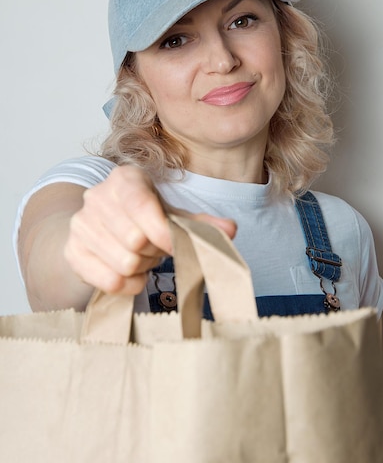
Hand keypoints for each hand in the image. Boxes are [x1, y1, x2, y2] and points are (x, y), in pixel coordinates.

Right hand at [64, 165, 236, 295]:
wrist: (103, 229)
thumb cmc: (144, 219)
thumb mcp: (173, 214)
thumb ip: (201, 223)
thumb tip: (230, 230)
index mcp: (124, 179)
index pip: (143, 208)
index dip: (163, 233)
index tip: (173, 244)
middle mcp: (96, 196)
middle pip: (136, 241)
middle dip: (152, 251)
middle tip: (154, 248)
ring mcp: (80, 224)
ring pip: (124, 263)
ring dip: (141, 267)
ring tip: (141, 256)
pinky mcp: (72, 251)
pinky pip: (109, 281)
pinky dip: (128, 284)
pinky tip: (130, 271)